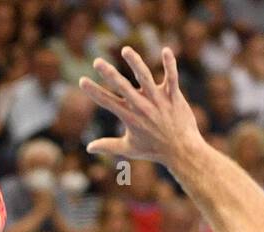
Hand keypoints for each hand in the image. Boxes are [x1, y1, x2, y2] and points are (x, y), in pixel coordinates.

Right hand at [78, 46, 204, 164]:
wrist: (181, 150)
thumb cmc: (154, 150)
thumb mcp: (129, 149)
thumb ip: (107, 146)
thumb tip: (89, 148)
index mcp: (129, 117)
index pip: (107, 102)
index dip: (93, 91)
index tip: (82, 80)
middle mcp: (142, 107)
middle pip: (122, 86)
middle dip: (109, 74)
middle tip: (97, 61)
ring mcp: (158, 100)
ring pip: (145, 77)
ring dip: (135, 62)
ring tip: (125, 50)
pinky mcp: (173, 96)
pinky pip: (172, 77)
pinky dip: (169, 64)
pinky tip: (165, 50)